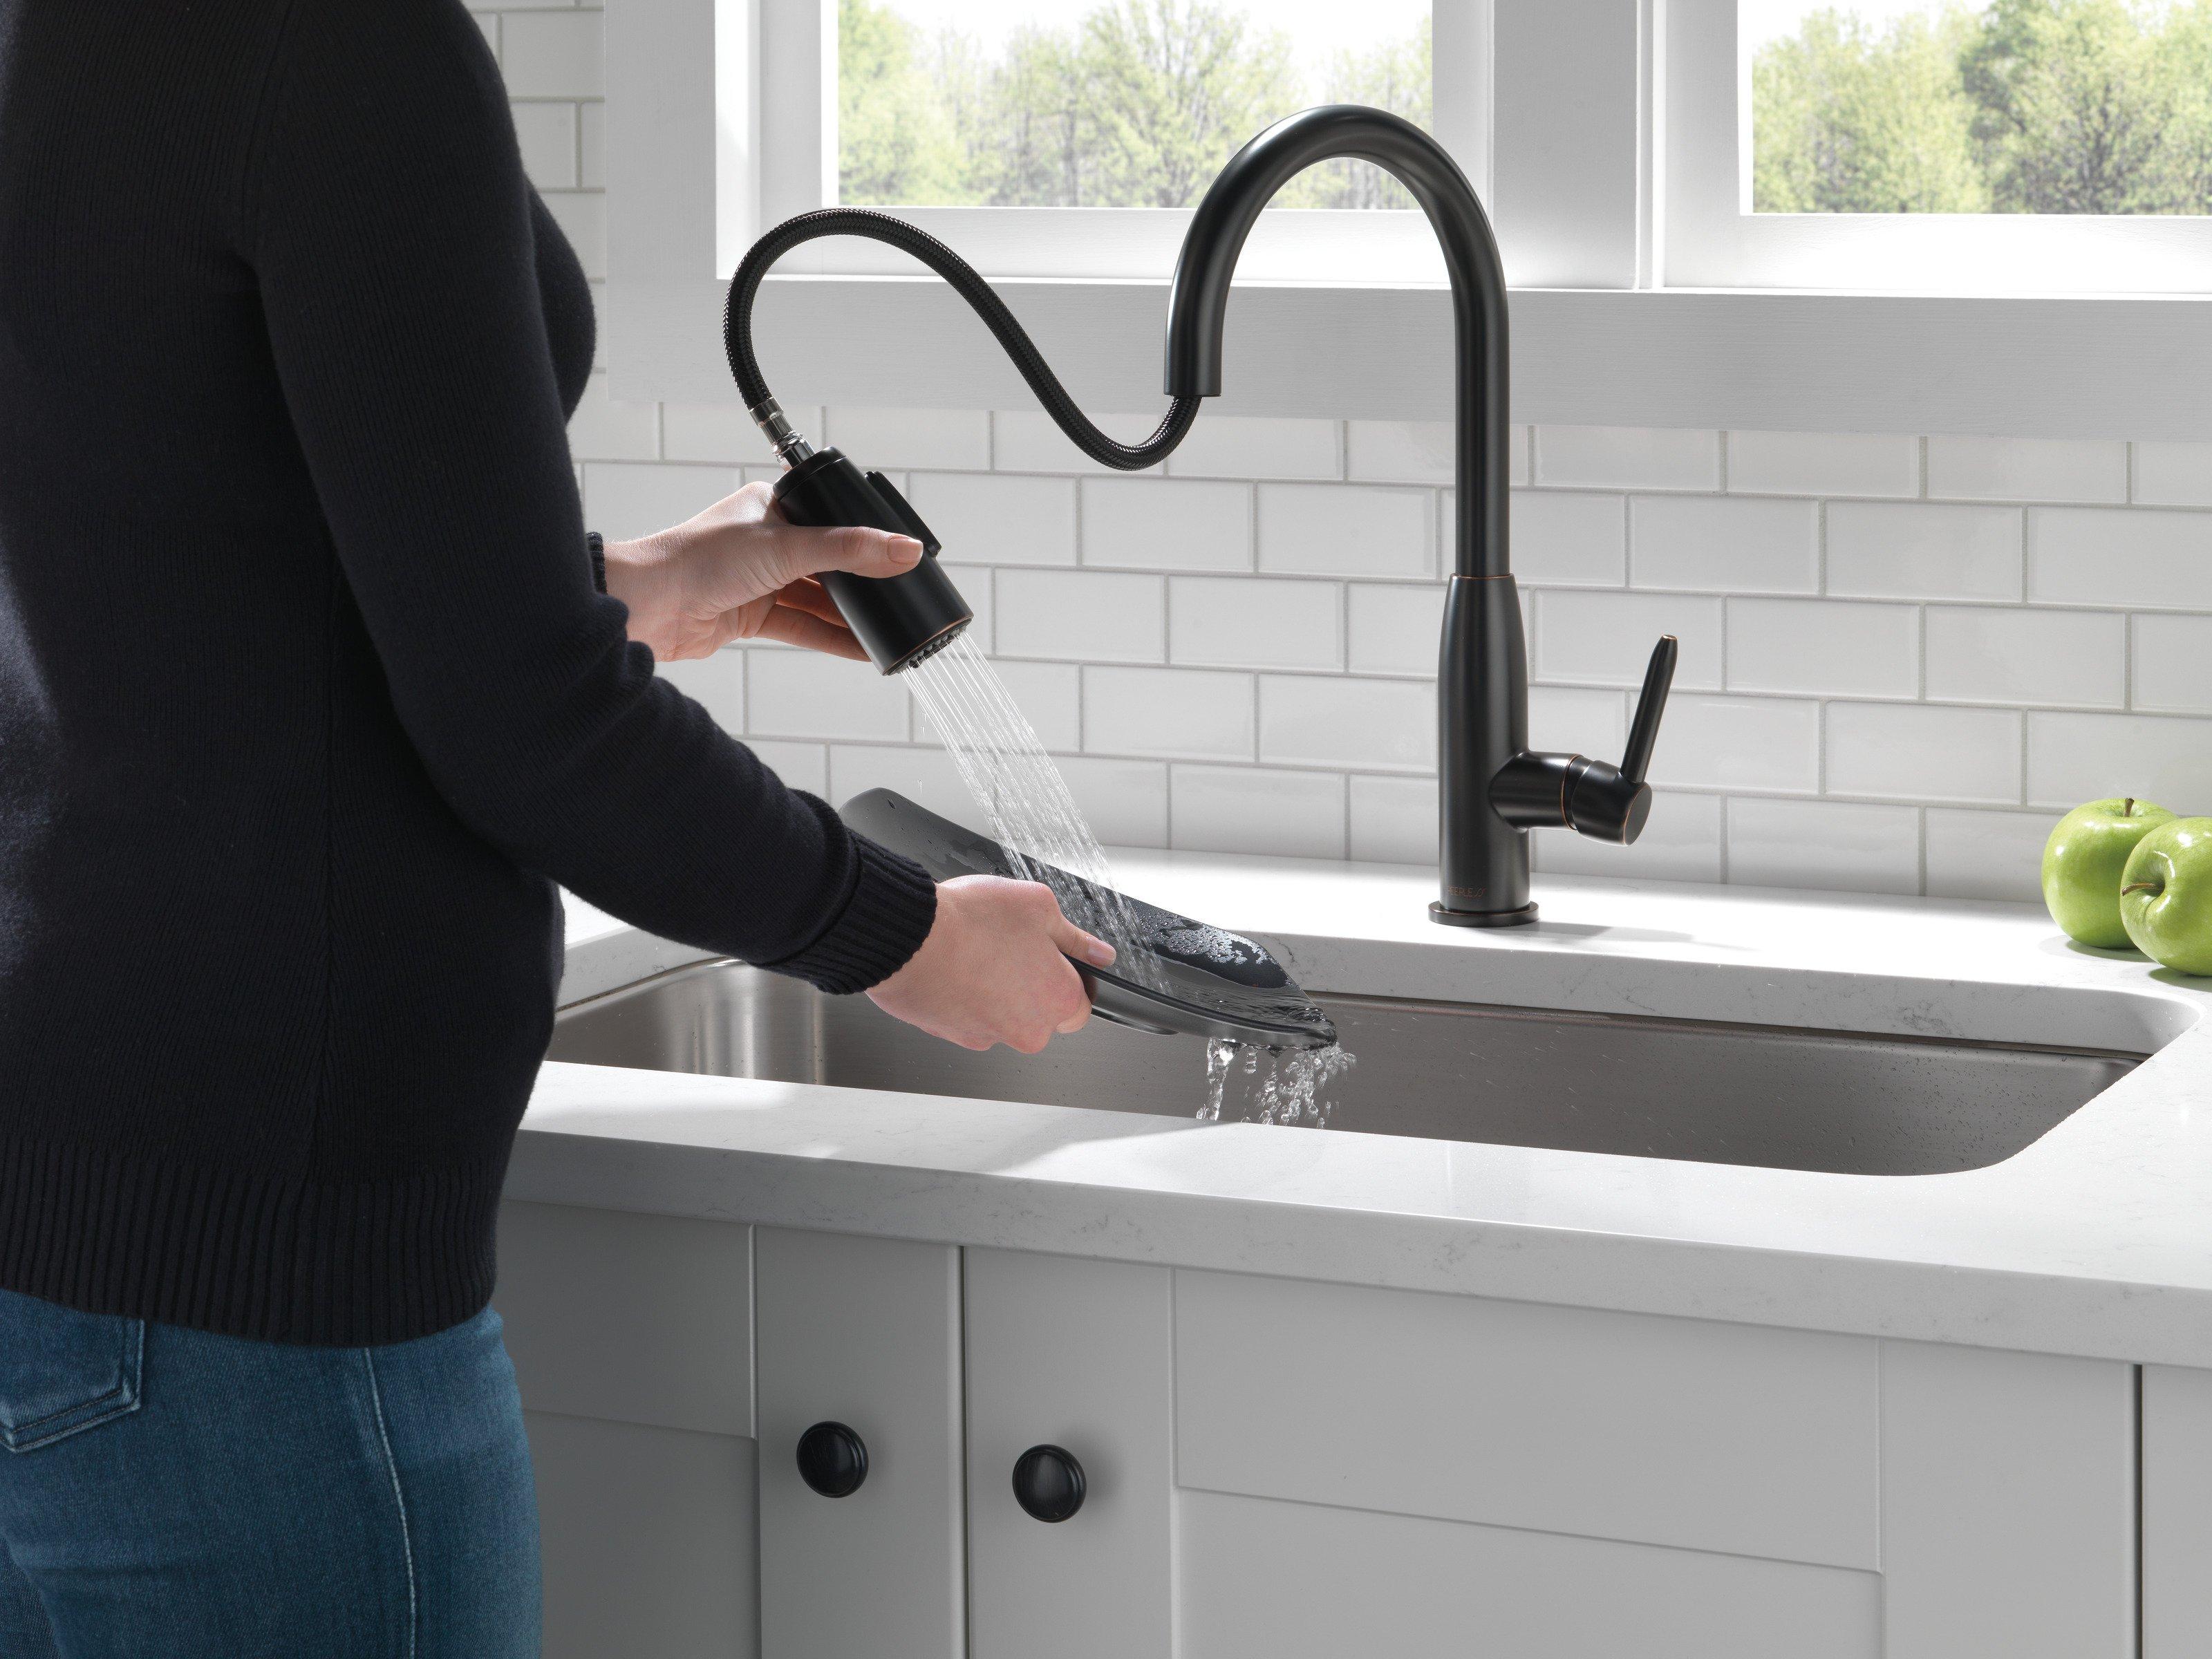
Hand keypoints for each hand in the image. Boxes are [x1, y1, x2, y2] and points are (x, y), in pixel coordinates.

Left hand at [602, 481, 921, 661]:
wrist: (648, 605)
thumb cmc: (697, 558)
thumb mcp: (784, 547)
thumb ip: (847, 550)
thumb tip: (903, 550)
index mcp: (773, 508)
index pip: (832, 520)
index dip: (866, 539)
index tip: (902, 558)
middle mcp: (767, 542)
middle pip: (829, 563)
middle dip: (862, 582)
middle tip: (903, 597)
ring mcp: (760, 580)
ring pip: (818, 599)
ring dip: (850, 615)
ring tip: (890, 629)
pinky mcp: (752, 615)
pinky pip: (802, 626)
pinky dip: (831, 638)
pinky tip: (862, 649)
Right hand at [868, 876, 1116, 1053]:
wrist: (907, 936)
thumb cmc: (969, 920)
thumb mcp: (1038, 906)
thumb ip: (1075, 937)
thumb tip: (1098, 953)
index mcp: (1057, 1000)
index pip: (1080, 1006)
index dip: (1068, 979)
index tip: (1053, 960)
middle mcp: (1026, 1030)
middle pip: (1040, 1015)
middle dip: (1030, 985)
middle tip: (1010, 947)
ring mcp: (986, 1036)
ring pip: (1002, 1017)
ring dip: (995, 991)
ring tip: (977, 952)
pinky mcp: (951, 1035)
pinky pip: (968, 1017)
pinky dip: (965, 996)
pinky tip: (955, 965)